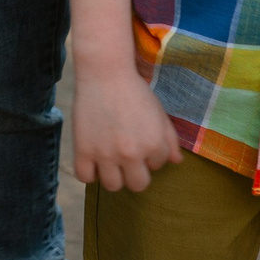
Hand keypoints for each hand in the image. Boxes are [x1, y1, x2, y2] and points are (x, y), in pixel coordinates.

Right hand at [71, 61, 181, 191]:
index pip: (157, 166)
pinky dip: (89, 173)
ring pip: (112, 186)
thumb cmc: (134, 91)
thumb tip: (176, 161)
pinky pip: (85, 177)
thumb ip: (170, 139)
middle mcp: (131, 153)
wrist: (105, 73)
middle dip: (135, 173)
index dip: (150, 153)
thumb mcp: (159, 113)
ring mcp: (106, 153)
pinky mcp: (83, 149)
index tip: (139, 138)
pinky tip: (93, 160)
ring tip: (110, 161)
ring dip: (113, 176)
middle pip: (137, 185)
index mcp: (154, 145)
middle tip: (127, 158)